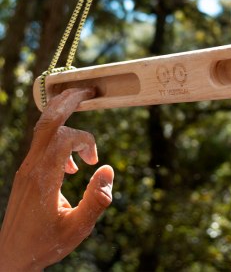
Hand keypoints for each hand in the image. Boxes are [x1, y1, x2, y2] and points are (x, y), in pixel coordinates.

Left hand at [0, 88, 113, 271]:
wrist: (9, 260)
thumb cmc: (44, 245)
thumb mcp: (77, 230)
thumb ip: (97, 200)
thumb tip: (108, 169)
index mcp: (43, 179)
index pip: (64, 138)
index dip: (86, 140)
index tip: (95, 159)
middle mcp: (31, 168)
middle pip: (47, 121)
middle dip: (68, 101)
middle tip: (88, 89)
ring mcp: (26, 168)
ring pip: (42, 128)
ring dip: (61, 112)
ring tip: (80, 102)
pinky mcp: (26, 173)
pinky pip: (42, 143)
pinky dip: (59, 137)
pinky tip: (71, 162)